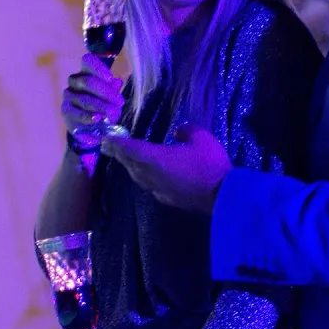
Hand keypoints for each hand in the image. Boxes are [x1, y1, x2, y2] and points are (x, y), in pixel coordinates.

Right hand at [60, 54, 124, 147]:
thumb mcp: (112, 97)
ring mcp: (69, 96)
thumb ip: (113, 89)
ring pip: (84, 99)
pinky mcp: (66, 111)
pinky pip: (76, 113)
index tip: (111, 79)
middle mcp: (75, 81)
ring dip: (101, 106)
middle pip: (88, 81)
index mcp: (86, 71)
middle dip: (106, 92)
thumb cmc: (103, 104)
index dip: (99, 68)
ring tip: (112, 113)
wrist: (91, 125)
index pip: (88, 61)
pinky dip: (87, 116)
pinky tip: (97, 118)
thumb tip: (117, 82)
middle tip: (120, 102)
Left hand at [101, 124, 229, 213]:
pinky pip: (146, 183)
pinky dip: (140, 175)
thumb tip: (178, 131)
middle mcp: (151, 174)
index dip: (116, 142)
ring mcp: (157, 188)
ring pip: (136, 175)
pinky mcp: (165, 198)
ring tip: (122, 157)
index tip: (105, 137)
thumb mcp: (202, 138)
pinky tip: (144, 173)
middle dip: (117, 152)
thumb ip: (187, 130)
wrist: (222, 197)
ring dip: (128, 165)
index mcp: (156, 158)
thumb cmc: (211, 165)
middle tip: (107, 145)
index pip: (130, 148)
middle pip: (129, 162)